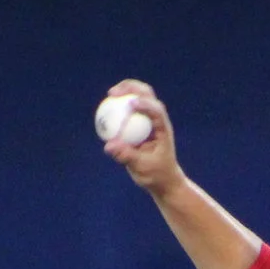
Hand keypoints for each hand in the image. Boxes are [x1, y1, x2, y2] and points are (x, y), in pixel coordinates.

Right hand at [99, 78, 180, 195]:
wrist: (163, 179)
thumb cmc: (157, 174)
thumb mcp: (142, 167)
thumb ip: (126, 155)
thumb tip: (108, 146)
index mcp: (162, 129)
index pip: (157, 111)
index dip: (144, 104)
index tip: (129, 104)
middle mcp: (157, 121)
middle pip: (148, 95)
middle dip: (132, 88)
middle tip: (115, 93)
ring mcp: (149, 121)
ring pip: (139, 98)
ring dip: (125, 91)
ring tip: (111, 94)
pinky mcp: (140, 124)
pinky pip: (129, 111)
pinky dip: (119, 106)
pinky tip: (106, 107)